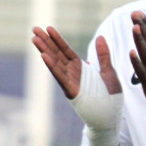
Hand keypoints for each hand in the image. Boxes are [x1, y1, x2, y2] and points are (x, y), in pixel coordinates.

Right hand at [32, 26, 122, 145]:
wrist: (111, 118)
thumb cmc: (110, 97)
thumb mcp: (109, 71)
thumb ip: (103, 55)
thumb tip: (100, 36)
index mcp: (81, 68)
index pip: (66, 50)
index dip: (57, 39)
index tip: (48, 28)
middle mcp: (73, 73)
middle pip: (57, 54)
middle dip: (46, 42)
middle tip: (34, 29)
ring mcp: (71, 82)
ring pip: (55, 64)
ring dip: (45, 51)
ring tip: (34, 39)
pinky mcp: (72, 91)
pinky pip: (61, 77)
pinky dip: (52, 67)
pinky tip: (44, 56)